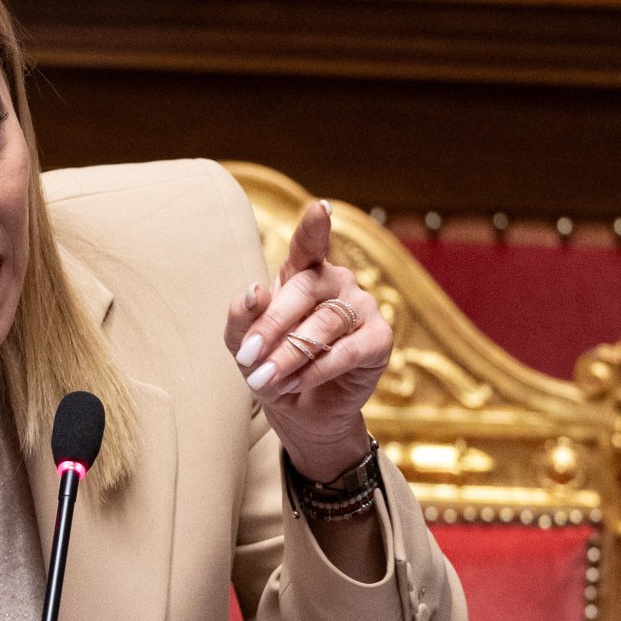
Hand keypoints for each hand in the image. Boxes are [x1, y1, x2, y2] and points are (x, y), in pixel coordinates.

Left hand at [224, 200, 392, 482]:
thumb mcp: (243, 345)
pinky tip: (297, 383)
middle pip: (303, 290)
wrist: (300, 410)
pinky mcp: (379, 339)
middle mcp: (335, 282)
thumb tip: (253, 291)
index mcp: (301, 273)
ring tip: (264, 379)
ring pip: (323, 324)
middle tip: (248, 357)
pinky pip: (348, 350)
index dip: (314, 227)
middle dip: (271, 326)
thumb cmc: (271, 367)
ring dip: (289, 355)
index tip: (319, 209)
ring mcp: (361, 306)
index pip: (309, 244)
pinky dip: (318, 369)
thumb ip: (241, 319)